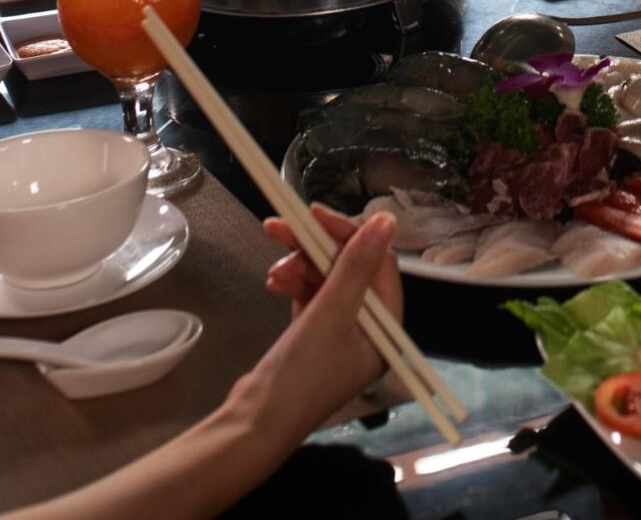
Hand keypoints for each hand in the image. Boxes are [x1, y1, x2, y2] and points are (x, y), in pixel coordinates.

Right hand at [234, 208, 403, 433]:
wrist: (254, 424)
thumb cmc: (301, 373)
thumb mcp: (331, 313)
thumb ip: (356, 265)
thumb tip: (386, 220)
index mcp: (386, 329)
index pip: (378, 265)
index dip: (348, 235)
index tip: (314, 215)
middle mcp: (368, 332)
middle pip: (349, 270)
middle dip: (314, 248)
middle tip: (278, 228)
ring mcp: (339, 336)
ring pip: (325, 281)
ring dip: (298, 267)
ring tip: (272, 271)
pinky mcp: (313, 339)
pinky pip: (309, 298)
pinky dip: (292, 285)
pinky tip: (272, 281)